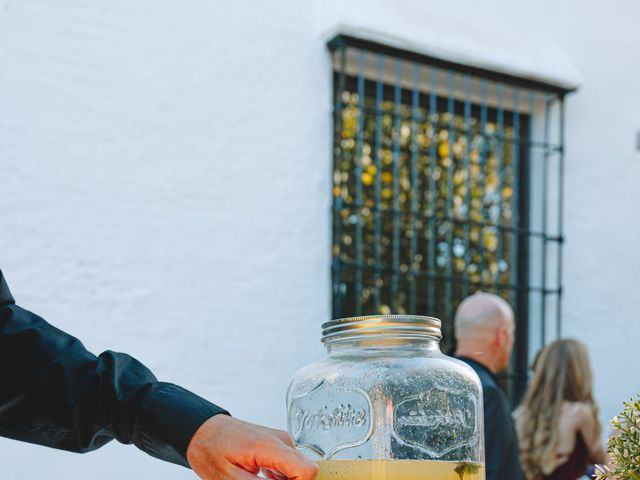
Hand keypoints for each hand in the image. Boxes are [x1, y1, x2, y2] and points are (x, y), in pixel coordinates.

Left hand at [186, 414, 318, 479]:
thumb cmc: (211, 451)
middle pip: (305, 472)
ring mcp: (282, 441)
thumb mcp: (232, 479)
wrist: (204, 432)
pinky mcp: (279, 445)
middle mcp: (281, 440)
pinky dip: (281, 478)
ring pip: (299, 470)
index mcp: (270, 446)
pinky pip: (291, 466)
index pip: (307, 470)